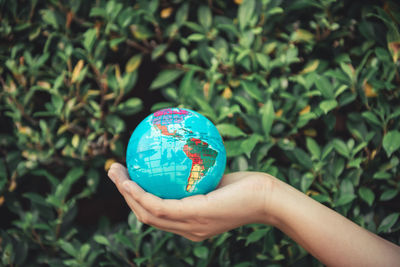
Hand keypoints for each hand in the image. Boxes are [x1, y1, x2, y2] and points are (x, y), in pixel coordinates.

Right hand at [107, 163, 275, 240]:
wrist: (269, 198)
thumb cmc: (248, 186)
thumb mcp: (217, 179)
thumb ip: (198, 173)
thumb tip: (182, 151)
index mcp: (191, 223)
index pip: (158, 214)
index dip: (137, 199)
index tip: (127, 178)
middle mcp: (187, 229)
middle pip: (146, 215)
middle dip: (125, 195)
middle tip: (114, 172)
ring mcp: (190, 225)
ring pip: (147, 213)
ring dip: (126, 193)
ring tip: (114, 172)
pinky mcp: (195, 216)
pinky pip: (160, 206)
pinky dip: (140, 194)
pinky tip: (130, 179)